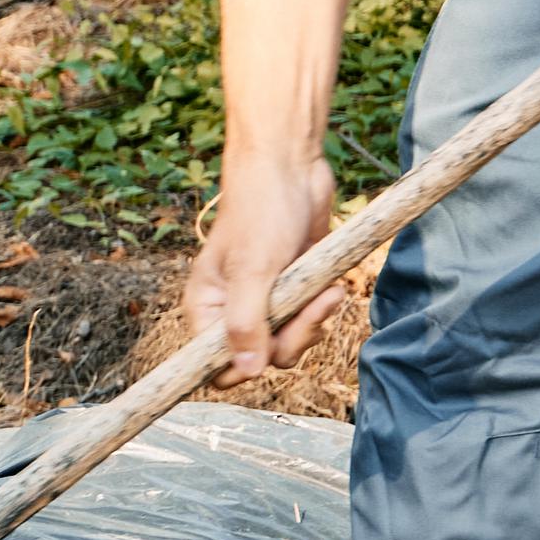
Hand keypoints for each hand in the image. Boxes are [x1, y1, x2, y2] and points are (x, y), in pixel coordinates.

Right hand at [188, 147, 343, 384]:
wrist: (292, 167)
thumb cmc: (262, 209)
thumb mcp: (253, 269)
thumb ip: (246, 323)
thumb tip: (247, 372)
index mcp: (207, 306)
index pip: (212, 364)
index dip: (241, 368)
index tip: (270, 350)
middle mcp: (232, 309)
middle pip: (260, 358)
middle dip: (292, 338)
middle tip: (311, 308)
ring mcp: (265, 301)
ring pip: (289, 343)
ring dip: (313, 323)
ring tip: (328, 293)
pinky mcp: (294, 290)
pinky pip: (308, 322)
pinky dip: (323, 309)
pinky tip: (332, 287)